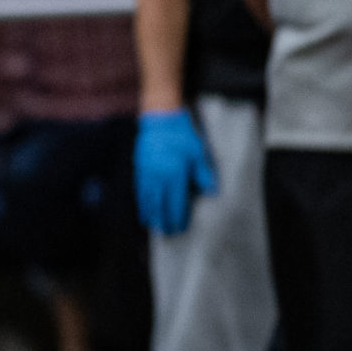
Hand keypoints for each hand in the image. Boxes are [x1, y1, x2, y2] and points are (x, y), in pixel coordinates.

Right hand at [133, 110, 217, 236]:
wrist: (160, 118)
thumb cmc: (181, 135)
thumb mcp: (197, 153)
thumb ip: (203, 174)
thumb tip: (212, 191)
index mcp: (174, 174)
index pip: (175, 201)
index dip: (177, 216)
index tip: (179, 227)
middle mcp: (158, 176)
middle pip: (159, 204)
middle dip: (163, 219)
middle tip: (166, 231)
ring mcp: (147, 172)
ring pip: (147, 198)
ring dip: (150, 213)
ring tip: (153, 224)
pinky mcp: (139, 167)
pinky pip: (140, 189)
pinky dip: (141, 201)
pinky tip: (143, 207)